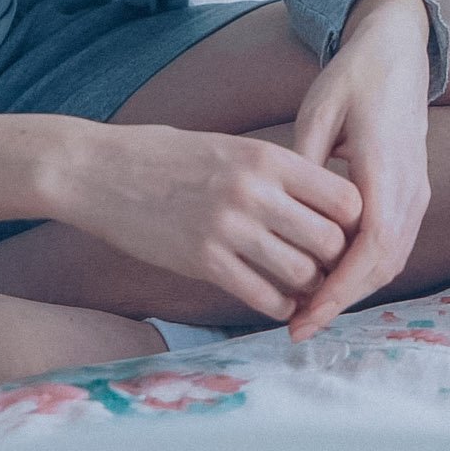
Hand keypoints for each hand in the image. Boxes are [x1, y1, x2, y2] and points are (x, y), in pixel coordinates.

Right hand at [51, 121, 361, 322]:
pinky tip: (279, 302)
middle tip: (332, 268)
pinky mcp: (202, 261)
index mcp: (267, 157)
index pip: (344, 197)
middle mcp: (255, 192)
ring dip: (310, 286)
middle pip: (330, 240)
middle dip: (337, 259)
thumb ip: (275, 170)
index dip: (352, 221)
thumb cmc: (166, 156)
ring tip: (308, 288)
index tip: (343, 230)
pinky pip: (262, 295)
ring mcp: (229, 229)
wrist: (97, 171)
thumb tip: (322, 197)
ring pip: (302, 273)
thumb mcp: (231, 145)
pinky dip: (279, 305)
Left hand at [282, 0, 435, 339]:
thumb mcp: (319, 109)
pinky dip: (365, 271)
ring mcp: (418, 190)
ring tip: (308, 311)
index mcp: (386, 165)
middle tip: (297, 327)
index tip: (304, 315)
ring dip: (354, 290)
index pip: (371, 246)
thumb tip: (279, 213)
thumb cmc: (355, 76)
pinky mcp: (415, 192)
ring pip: (393, 259)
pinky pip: (394, 244)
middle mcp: (410, 185)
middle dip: (341, 301)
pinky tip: (330, 279)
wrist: (399, 51)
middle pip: (385, 264)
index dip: (339, 288)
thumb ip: (302, 162)